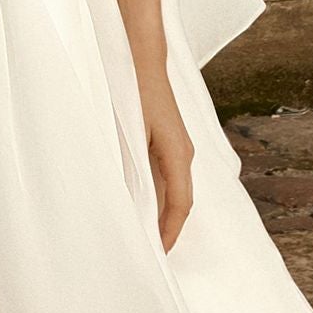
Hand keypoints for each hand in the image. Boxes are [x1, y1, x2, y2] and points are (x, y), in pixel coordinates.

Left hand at [145, 83, 194, 252]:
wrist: (142, 58)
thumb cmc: (132, 91)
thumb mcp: (129, 131)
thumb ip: (131, 165)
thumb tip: (129, 199)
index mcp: (177, 154)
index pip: (180, 205)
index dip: (169, 232)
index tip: (159, 254)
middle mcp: (184, 153)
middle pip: (180, 202)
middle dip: (167, 229)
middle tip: (151, 255)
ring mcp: (180, 147)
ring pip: (175, 190)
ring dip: (163, 214)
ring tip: (146, 237)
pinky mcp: (170, 141)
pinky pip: (168, 177)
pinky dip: (159, 196)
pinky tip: (142, 205)